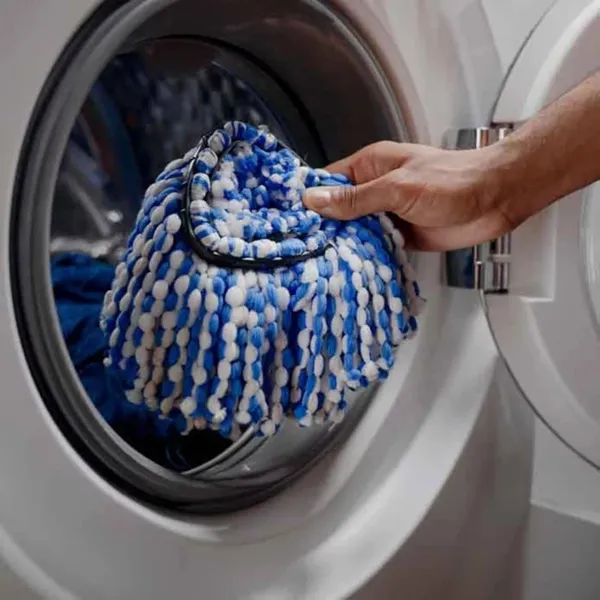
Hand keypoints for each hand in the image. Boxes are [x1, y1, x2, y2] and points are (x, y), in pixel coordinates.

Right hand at [303, 141, 515, 250]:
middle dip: (323, 229)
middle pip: (338, 211)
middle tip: (299, 251)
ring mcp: (387, 215)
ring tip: (318, 265)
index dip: (309, 200)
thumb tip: (315, 200)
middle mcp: (374, 191)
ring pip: (355, 232)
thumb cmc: (452, 181)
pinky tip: (349, 270)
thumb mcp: (398, 188)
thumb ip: (356, 198)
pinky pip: (374, 247)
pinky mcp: (400, 236)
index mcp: (370, 168)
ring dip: (344, 246)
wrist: (495, 199)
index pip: (328, 182)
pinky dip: (364, 257)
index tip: (288, 220)